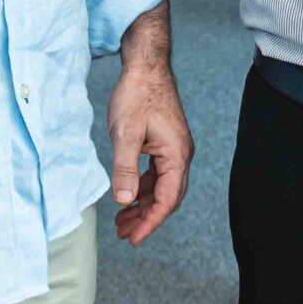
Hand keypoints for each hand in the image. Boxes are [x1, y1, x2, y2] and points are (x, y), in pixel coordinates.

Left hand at [107, 59, 192, 246]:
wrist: (146, 65)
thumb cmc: (137, 94)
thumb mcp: (125, 133)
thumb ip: (125, 169)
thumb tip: (124, 201)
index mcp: (176, 155)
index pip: (167, 200)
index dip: (150, 222)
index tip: (133, 239)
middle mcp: (181, 154)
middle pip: (167, 197)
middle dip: (146, 218)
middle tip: (123, 234)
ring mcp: (174, 148)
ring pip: (161, 187)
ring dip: (143, 204)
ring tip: (121, 220)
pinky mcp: (165, 143)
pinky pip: (157, 174)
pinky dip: (143, 187)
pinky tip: (128, 194)